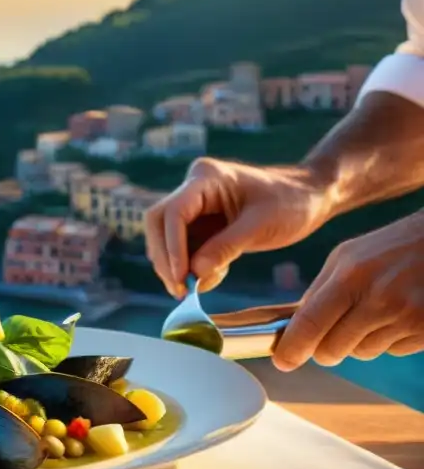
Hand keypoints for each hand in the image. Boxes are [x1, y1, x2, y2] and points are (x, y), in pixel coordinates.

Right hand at [145, 157, 333, 296]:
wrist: (311, 196)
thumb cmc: (292, 203)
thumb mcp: (262, 225)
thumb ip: (226, 247)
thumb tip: (195, 274)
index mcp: (207, 178)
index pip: (173, 212)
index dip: (171, 247)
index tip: (181, 278)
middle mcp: (194, 188)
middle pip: (158, 223)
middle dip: (165, 258)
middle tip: (178, 290)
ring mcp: (196, 206)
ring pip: (166, 237)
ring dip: (175, 265)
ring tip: (196, 288)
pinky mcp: (202, 223)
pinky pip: (185, 246)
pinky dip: (192, 266)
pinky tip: (212, 277)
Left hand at [272, 211, 423, 370]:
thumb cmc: (391, 248)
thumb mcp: (348, 256)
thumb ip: (321, 290)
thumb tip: (296, 327)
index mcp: (351, 276)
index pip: (310, 323)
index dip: (292, 348)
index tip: (283, 361)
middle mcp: (379, 299)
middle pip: (333, 349)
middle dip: (325, 348)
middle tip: (328, 337)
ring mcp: (406, 317)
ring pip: (363, 352)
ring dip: (359, 341)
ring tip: (375, 311)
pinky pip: (393, 350)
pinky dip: (389, 339)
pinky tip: (398, 313)